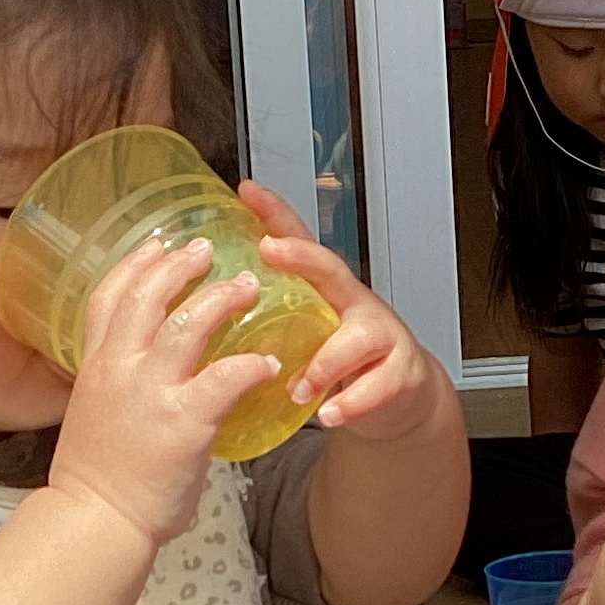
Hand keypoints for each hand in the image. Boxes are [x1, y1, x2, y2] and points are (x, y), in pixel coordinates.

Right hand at [46, 238, 275, 548]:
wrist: (96, 522)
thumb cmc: (97, 481)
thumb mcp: (93, 417)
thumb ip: (119, 389)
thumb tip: (145, 384)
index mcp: (96, 367)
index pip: (108, 297)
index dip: (134, 264)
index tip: (156, 244)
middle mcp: (119, 369)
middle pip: (147, 295)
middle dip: (179, 265)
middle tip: (207, 248)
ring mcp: (151, 392)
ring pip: (188, 323)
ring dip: (221, 298)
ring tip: (247, 285)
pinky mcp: (184, 421)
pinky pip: (225, 377)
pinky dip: (250, 365)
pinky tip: (268, 365)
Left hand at [242, 180, 451, 441]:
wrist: (400, 398)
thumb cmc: (344, 363)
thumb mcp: (307, 332)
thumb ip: (269, 319)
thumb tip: (203, 310)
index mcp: (324, 291)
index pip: (299, 243)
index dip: (275, 214)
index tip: (246, 191)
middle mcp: (354, 304)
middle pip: (332, 269)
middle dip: (303, 257)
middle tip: (271, 251)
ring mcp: (381, 338)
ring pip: (358, 337)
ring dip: (326, 361)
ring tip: (299, 386)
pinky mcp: (398, 375)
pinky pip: (376, 387)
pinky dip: (350, 403)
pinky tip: (328, 413)